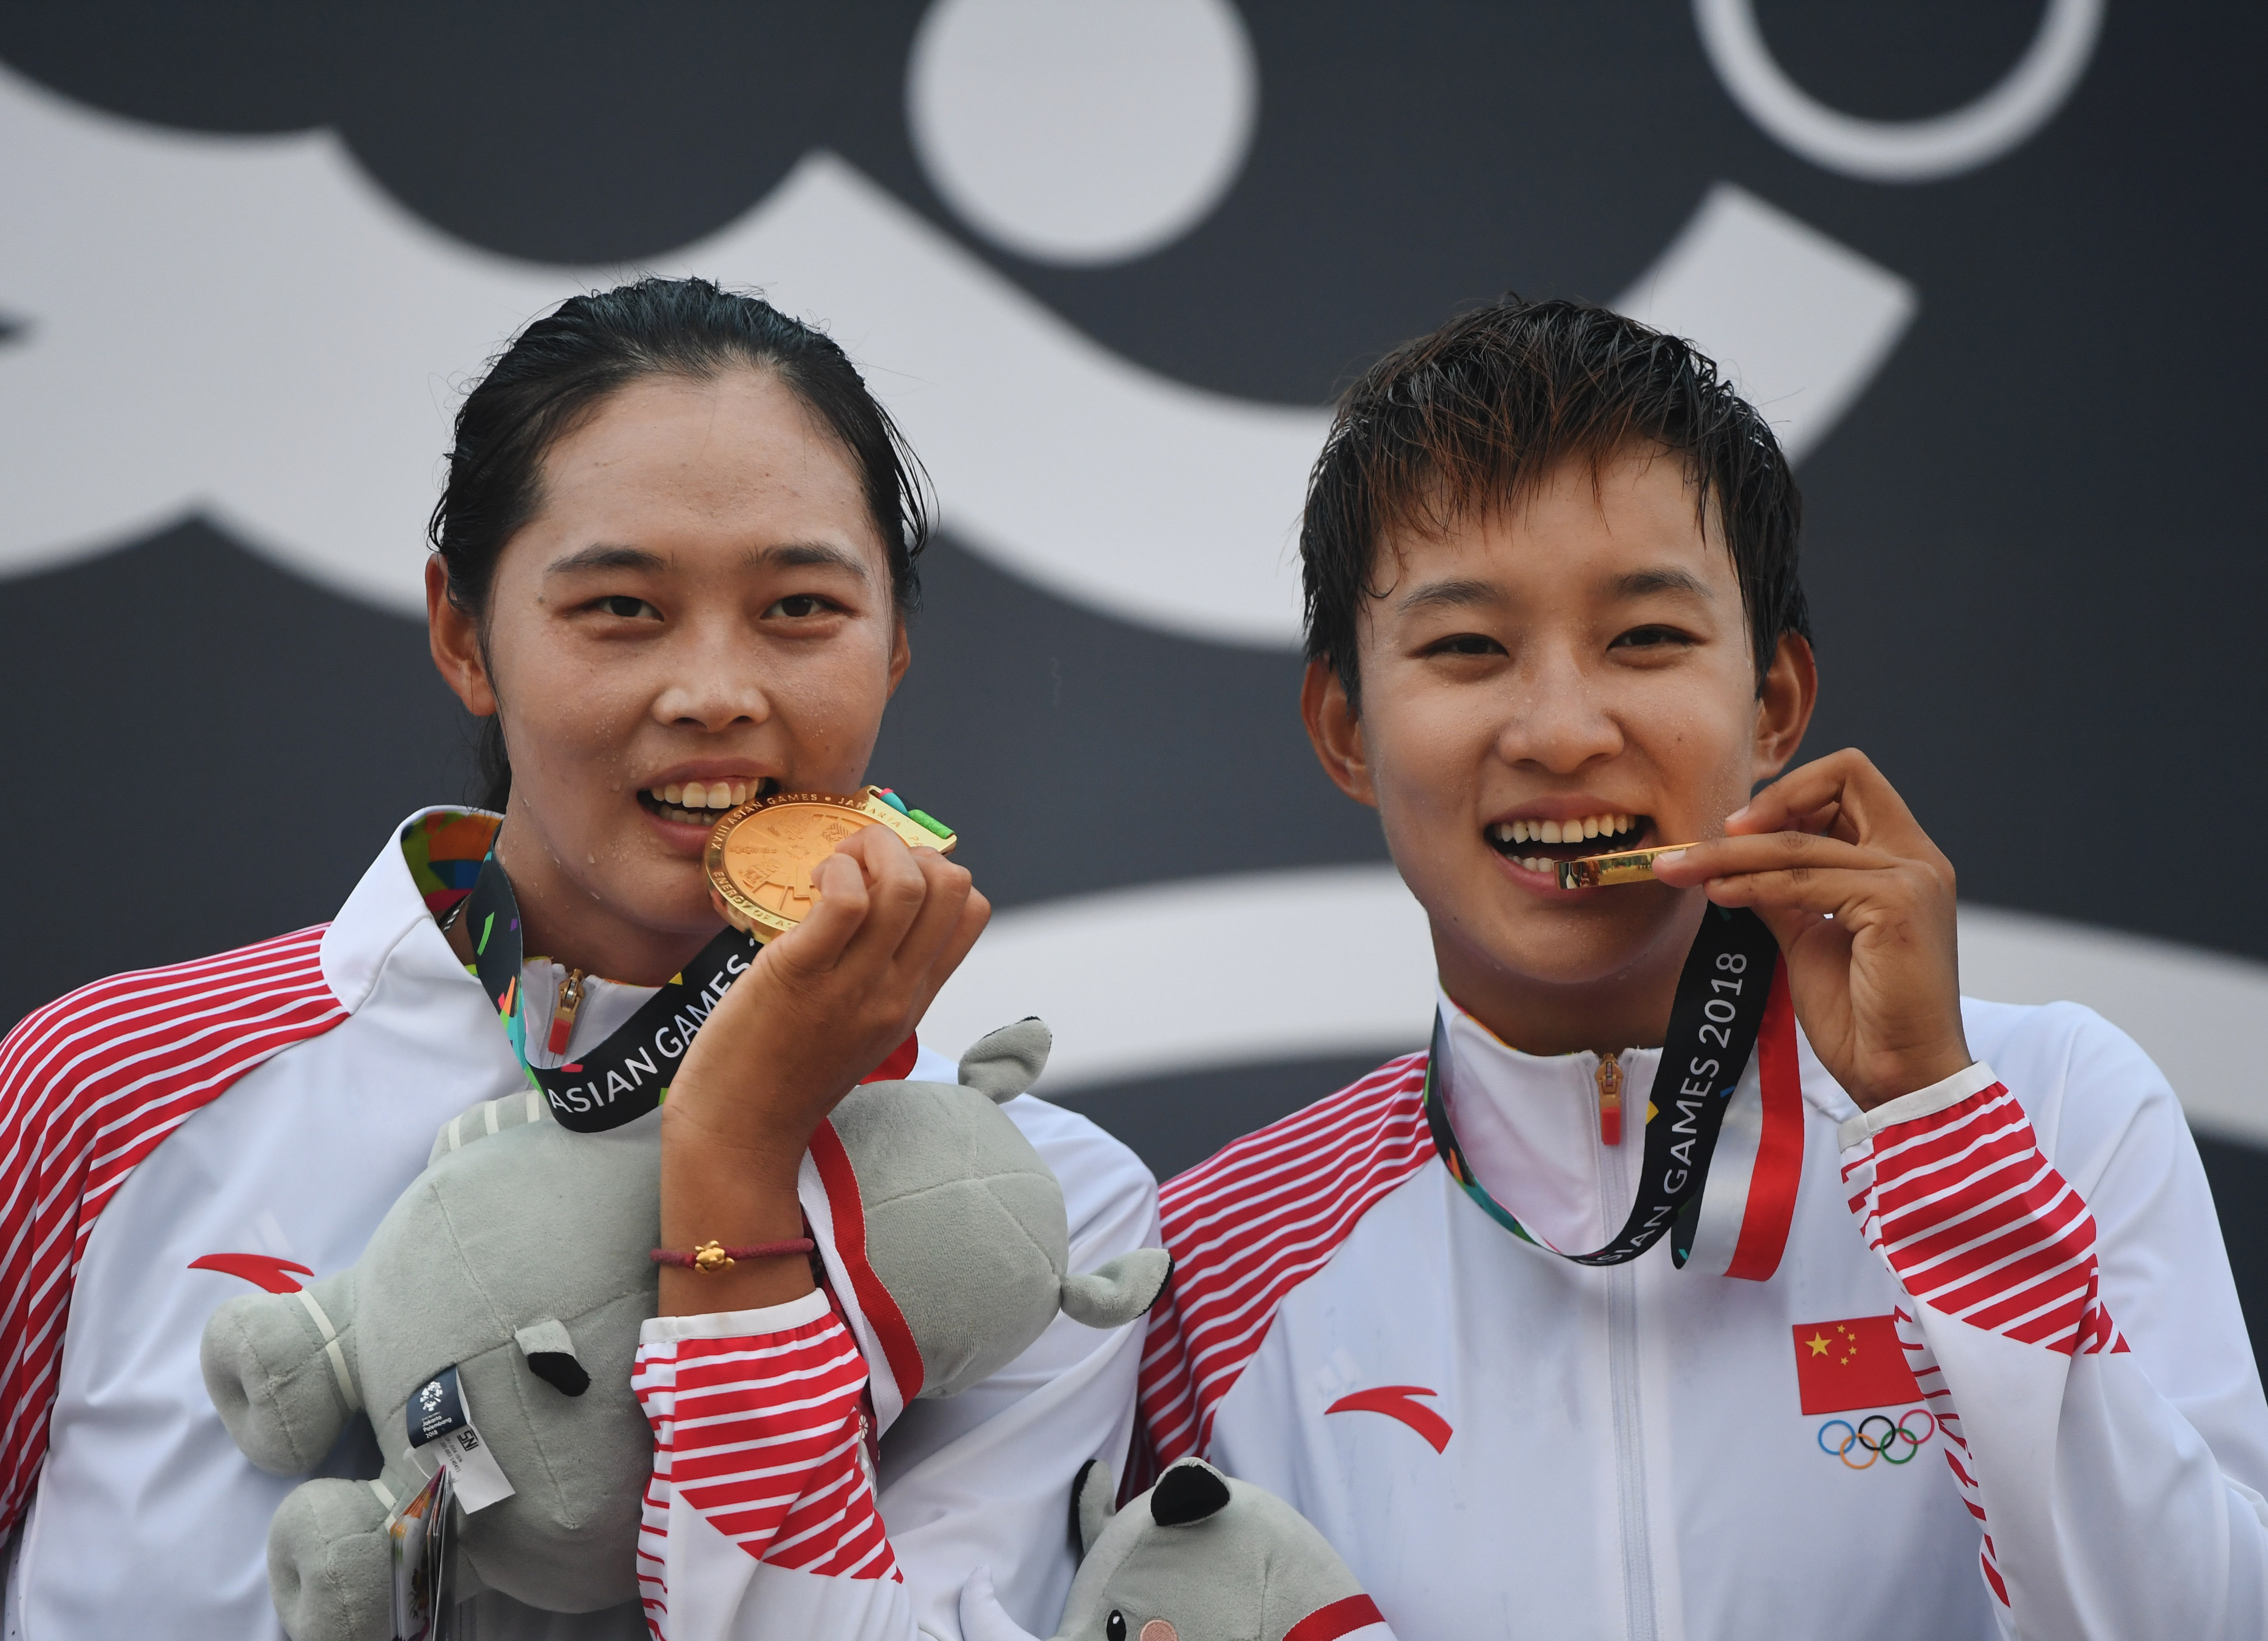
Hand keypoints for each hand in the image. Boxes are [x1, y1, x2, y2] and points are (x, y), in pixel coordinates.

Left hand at [669, 823, 989, 1173]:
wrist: (738, 1134)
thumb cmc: (782, 1076)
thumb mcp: (856, 1029)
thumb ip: (876, 980)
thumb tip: (868, 915)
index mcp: (913, 998)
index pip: (971, 911)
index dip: (935, 872)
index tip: (883, 878)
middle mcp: (897, 990)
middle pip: (952, 885)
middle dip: (907, 848)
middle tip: (855, 863)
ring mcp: (855, 985)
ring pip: (908, 884)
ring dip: (870, 850)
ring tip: (831, 868)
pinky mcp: (801, 975)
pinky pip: (846, 899)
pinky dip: (836, 871)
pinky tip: (810, 884)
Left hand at [1652, 749, 1968, 1110]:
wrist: (1899, 1076)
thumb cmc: (1861, 1016)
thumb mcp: (1810, 936)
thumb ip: (1784, 892)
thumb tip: (1734, 863)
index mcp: (1905, 859)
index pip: (1851, 782)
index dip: (1793, 793)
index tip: (1739, 827)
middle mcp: (1917, 857)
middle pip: (1843, 777)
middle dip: (1769, 800)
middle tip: (1709, 835)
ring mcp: (1912, 877)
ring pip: (1801, 840)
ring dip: (1729, 854)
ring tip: (1682, 869)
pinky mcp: (1896, 904)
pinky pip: (1801, 881)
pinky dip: (1749, 884)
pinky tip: (1716, 894)